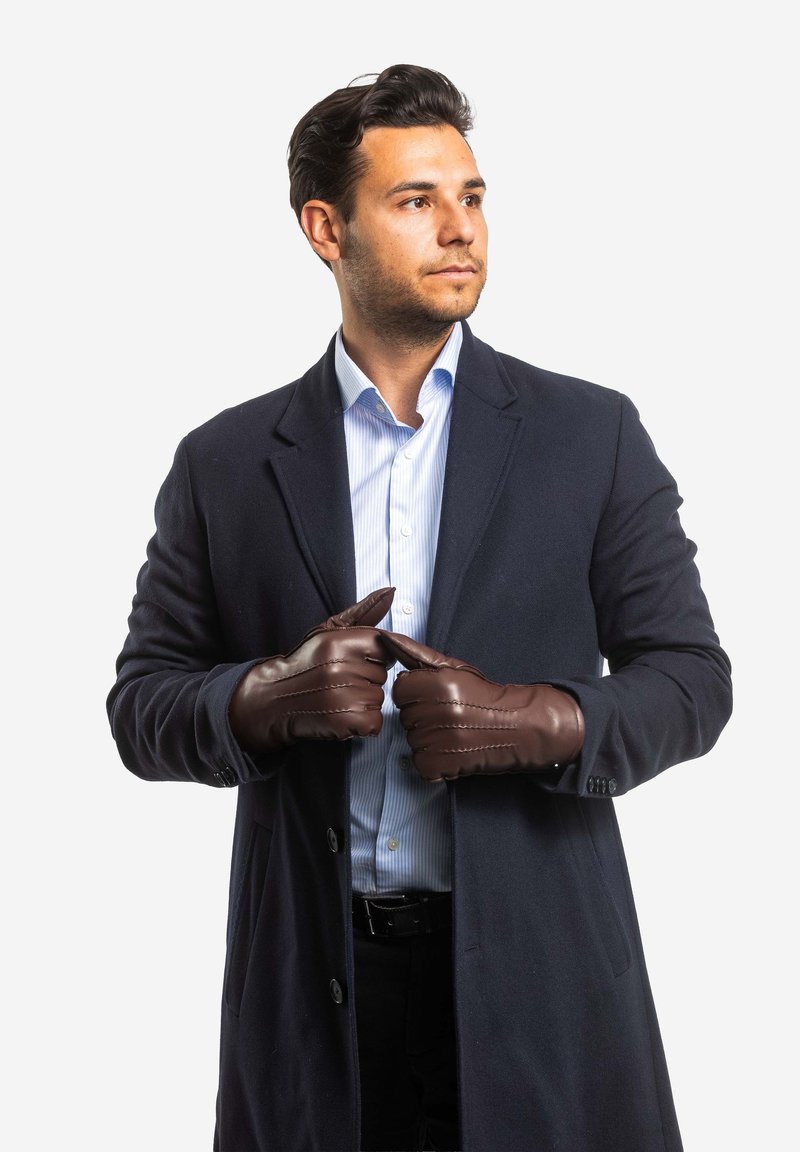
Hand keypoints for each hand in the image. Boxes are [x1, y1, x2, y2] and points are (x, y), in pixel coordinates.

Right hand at [229, 588, 394, 752]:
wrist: (271, 700)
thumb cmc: (304, 664)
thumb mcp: (327, 632)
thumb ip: (363, 612)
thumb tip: (390, 591)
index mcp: (338, 642)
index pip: (384, 646)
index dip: (372, 656)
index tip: (353, 662)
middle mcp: (341, 668)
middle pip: (382, 675)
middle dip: (367, 680)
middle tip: (340, 682)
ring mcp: (343, 696)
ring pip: (379, 699)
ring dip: (364, 702)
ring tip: (338, 698)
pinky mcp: (344, 722)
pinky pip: (374, 722)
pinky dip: (363, 723)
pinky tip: (342, 716)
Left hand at [379, 632, 584, 781]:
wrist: (519, 727)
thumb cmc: (485, 697)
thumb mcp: (455, 669)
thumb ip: (417, 654)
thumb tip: (386, 637)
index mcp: (439, 684)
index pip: (400, 690)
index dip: (415, 694)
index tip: (435, 697)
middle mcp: (439, 711)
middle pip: (405, 716)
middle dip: (421, 716)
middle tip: (448, 716)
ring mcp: (440, 741)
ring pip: (411, 740)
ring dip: (427, 739)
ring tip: (451, 733)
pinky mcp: (442, 765)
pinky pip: (420, 764)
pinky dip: (432, 762)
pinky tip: (451, 750)